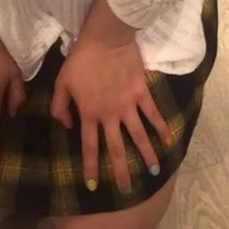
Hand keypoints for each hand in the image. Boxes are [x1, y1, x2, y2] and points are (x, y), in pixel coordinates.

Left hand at [50, 36, 169, 192]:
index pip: (90, 147)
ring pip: (139, 135)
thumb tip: (66, 125)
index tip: (93, 186)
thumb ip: (59, 106)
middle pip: (117, 148)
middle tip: (126, 189)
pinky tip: (168, 141)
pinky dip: (161, 127)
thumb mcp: (61, 82)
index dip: (91, 167)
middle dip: (121, 171)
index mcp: (89, 113)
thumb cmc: (80, 59)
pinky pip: (153, 113)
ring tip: (153, 171)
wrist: (105, 38)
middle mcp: (110, 114)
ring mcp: (128, 105)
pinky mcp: (141, 93)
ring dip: (147, 155)